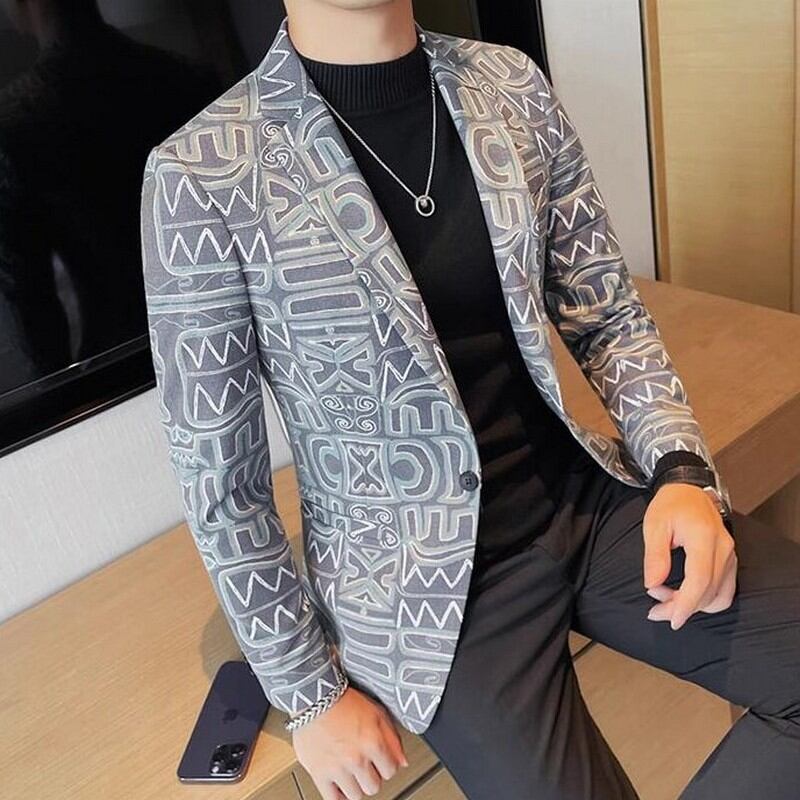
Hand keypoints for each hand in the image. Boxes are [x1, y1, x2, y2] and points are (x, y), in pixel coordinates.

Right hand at [291, 685, 408, 799]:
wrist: (314, 696)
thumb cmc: (343, 701)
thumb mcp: (376, 712)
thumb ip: (392, 738)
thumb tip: (402, 762)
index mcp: (373, 742)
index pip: (390, 771)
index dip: (386, 765)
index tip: (380, 762)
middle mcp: (357, 758)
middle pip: (374, 786)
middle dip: (372, 777)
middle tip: (365, 767)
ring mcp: (338, 768)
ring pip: (356, 795)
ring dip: (356, 786)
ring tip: (352, 773)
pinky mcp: (319, 773)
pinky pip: (333, 799)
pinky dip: (338, 795)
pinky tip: (339, 785)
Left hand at [642, 483, 737, 629]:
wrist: (689, 489)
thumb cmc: (670, 505)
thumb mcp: (654, 525)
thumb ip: (655, 556)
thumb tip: (652, 584)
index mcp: (703, 537)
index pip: (700, 579)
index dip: (686, 603)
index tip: (671, 619)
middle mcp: (723, 548)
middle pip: (708, 591)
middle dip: (682, 607)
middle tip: (655, 609)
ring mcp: (730, 555)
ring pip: (719, 595)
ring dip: (694, 606)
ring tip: (666, 600)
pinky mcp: (730, 560)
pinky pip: (724, 590)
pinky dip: (705, 599)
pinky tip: (684, 596)